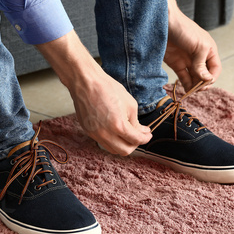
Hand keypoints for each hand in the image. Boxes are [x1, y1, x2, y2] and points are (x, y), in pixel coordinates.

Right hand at [36, 30, 151, 155]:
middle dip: (135, 144)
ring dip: (122, 144)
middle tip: (139, 135)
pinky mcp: (88, 131)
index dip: (145, 138)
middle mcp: (105, 134)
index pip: (136, 140)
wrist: (86, 82)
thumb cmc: (108, 88)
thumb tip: (140, 131)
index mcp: (118, 126)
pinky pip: (103, 142)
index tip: (148, 134)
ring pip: (113, 149)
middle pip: (125, 151)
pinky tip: (116, 130)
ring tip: (128, 134)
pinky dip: (112, 140)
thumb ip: (135, 122)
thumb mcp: (130, 104)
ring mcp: (95, 134)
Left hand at [164, 0, 221, 91]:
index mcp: (208, 50)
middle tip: (197, 89)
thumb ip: (201, 64)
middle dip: (202, 83)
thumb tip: (207, 79)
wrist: (163, 21)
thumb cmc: (184, 29)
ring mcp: (187, 60)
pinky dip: (185, 84)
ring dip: (194, 86)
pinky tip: (186, 90)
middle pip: (204, 75)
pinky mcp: (176, 63)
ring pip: (194, 78)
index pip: (215, 68)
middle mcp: (199, 56)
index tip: (205, 83)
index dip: (212, 77)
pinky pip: (183, 77)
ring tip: (191, 92)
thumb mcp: (198, 46)